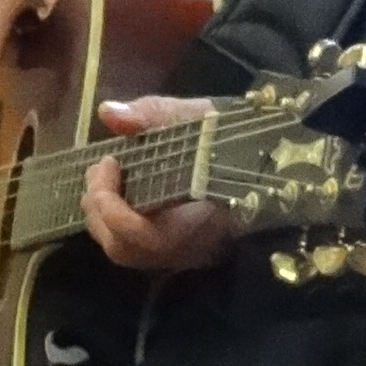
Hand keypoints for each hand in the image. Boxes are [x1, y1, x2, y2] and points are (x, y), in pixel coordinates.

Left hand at [83, 94, 237, 276]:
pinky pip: (130, 245)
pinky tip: (113, 189)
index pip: (149, 238)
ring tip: (101, 176)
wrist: (265, 160)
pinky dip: (111, 219)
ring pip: (123, 251)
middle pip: (126, 249)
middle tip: (101, 167)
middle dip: (100, 209)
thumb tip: (109, 113)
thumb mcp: (200, 117)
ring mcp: (178, 253)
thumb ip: (154, 114)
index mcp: (203, 222)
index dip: (117, 210)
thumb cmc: (236, 139)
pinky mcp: (170, 250)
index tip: (112, 161)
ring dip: (100, 215)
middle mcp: (188, 248)